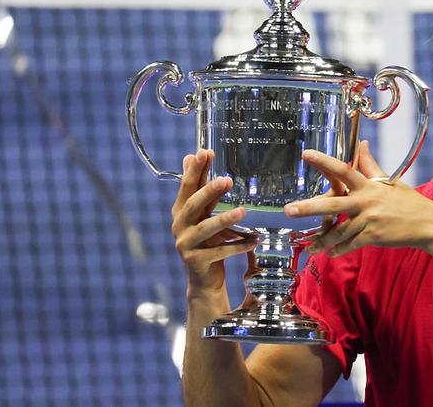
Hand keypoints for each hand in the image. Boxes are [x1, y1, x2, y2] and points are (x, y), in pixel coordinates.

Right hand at [170, 149, 257, 292]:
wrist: (204, 279)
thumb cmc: (207, 241)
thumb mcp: (203, 214)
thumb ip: (199, 188)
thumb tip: (191, 154)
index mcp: (181, 212)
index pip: (186, 187)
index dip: (194, 170)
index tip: (205, 152)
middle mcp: (179, 227)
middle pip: (192, 206)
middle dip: (208, 191)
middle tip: (227, 179)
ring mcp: (185, 245)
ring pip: (205, 229)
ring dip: (224, 220)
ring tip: (243, 211)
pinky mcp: (196, 262)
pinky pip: (219, 252)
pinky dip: (237, 246)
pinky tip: (253, 241)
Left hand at [284, 141, 432, 256]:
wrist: (427, 224)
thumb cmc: (408, 202)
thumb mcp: (390, 181)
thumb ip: (371, 165)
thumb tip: (362, 144)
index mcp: (369, 185)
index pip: (343, 170)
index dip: (324, 162)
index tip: (306, 154)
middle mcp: (366, 202)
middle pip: (333, 204)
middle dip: (309, 208)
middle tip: (289, 210)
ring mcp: (369, 220)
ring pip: (338, 231)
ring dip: (322, 241)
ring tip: (309, 246)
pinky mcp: (373, 237)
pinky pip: (350, 244)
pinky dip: (339, 250)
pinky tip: (331, 253)